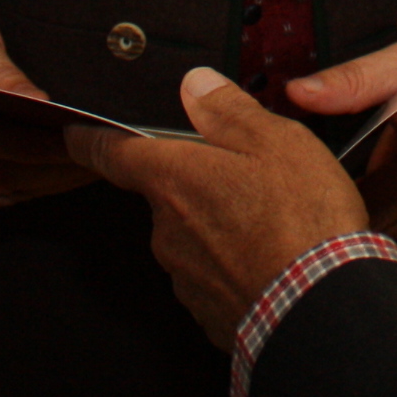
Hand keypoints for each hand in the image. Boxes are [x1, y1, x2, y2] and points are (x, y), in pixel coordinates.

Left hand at [70, 67, 375, 342]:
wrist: (321, 306)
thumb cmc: (301, 219)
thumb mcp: (276, 141)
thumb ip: (228, 110)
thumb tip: (195, 85)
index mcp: (174, 179)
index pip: (112, 154)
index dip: (90, 140)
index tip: (75, 135)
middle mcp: (166, 229)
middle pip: (166, 195)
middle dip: (195, 185)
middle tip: (246, 180)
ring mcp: (184, 275)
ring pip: (191, 236)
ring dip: (218, 226)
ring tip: (273, 224)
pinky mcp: (207, 312)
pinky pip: (212, 275)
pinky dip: (233, 264)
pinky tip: (272, 260)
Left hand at [288, 36, 396, 237]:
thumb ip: (353, 80)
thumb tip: (297, 93)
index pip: (364, 203)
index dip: (319, 197)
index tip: (284, 179)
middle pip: (366, 226)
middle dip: (324, 208)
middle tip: (283, 185)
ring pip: (374, 230)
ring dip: (341, 210)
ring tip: (306, 185)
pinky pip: (386, 221)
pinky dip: (361, 206)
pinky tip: (338, 185)